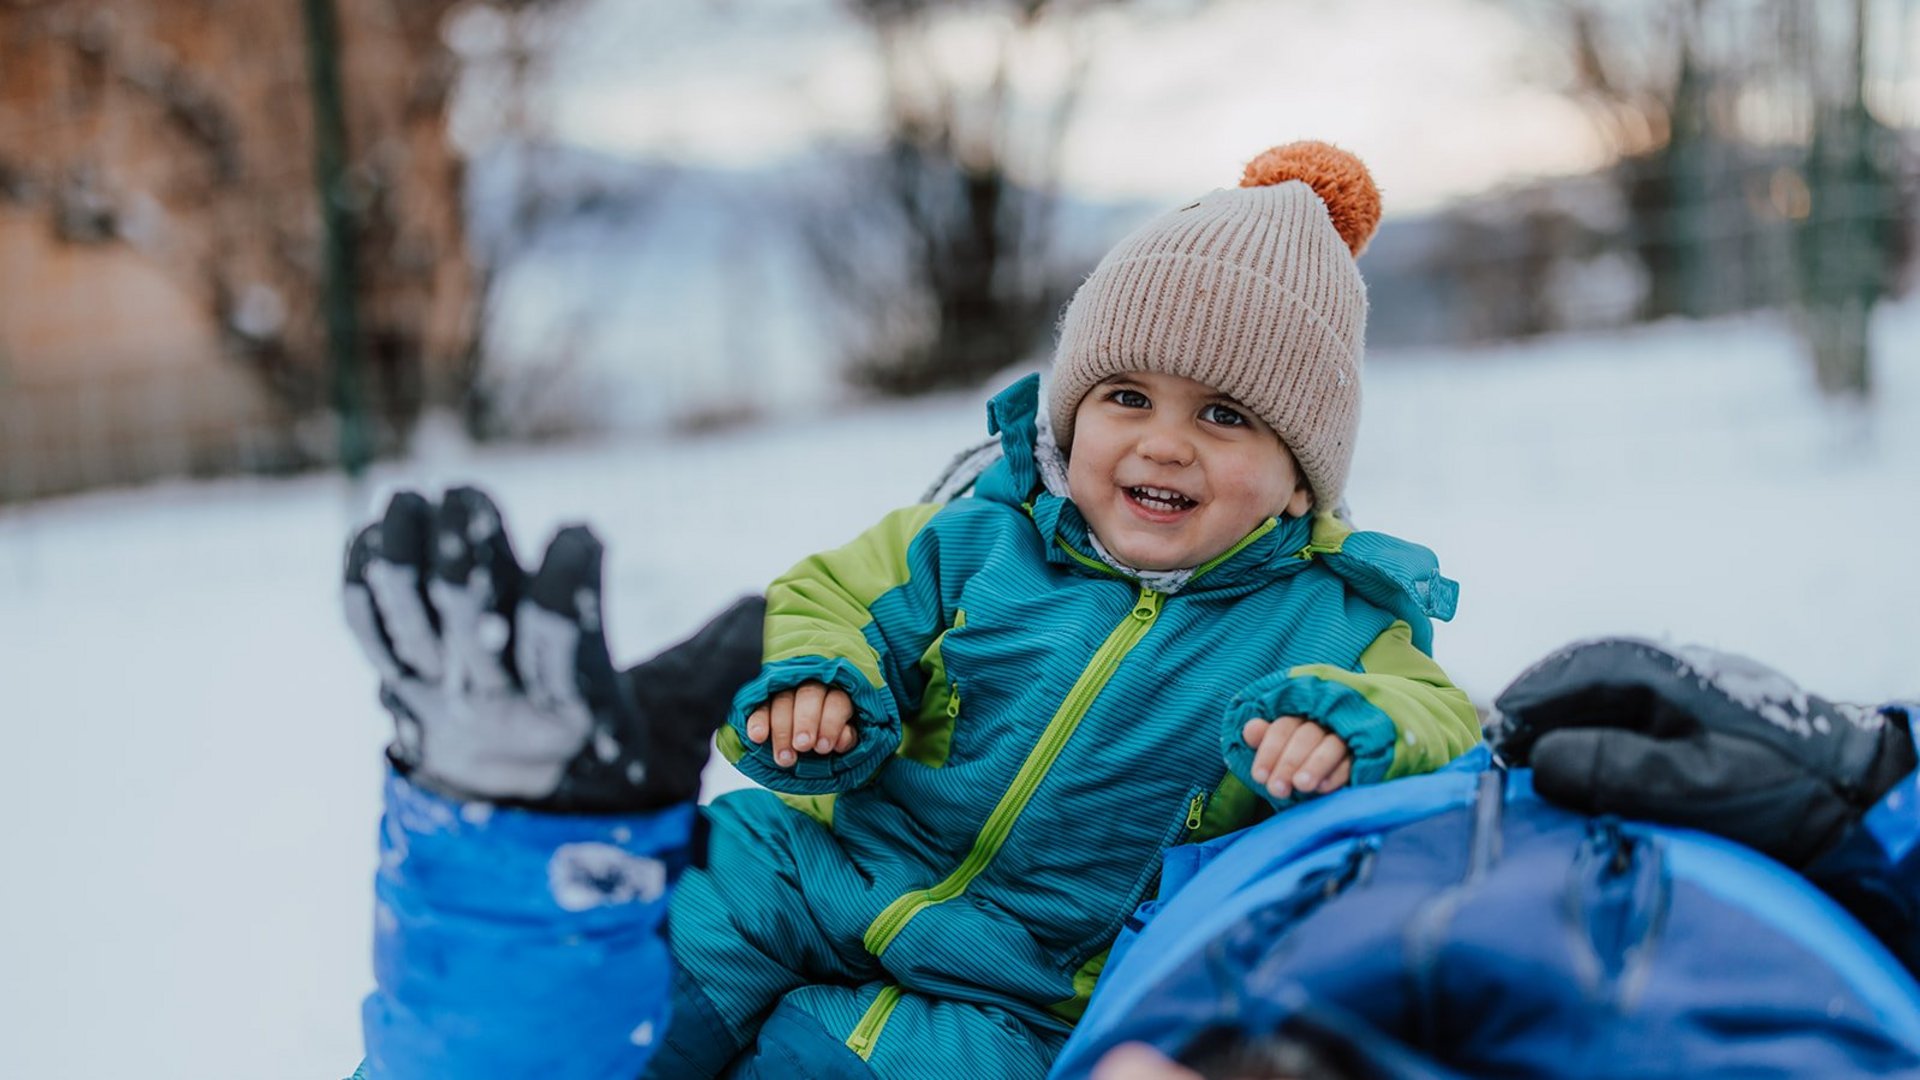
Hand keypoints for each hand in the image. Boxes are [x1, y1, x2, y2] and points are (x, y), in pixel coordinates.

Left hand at [342, 486, 712, 810]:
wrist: (528, 847)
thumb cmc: (618, 776)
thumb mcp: (681, 725)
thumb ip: (726, 659)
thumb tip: (776, 600)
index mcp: (571, 710)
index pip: (557, 633)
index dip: (566, 572)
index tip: (584, 530)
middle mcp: (495, 703)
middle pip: (469, 616)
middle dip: (468, 546)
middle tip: (473, 495)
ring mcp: (439, 697)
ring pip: (408, 618)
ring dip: (404, 553)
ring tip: (411, 498)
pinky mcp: (402, 686)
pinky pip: (369, 630)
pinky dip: (363, 580)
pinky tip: (376, 533)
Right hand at [746, 681, 857, 766]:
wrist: (804, 748)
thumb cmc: (825, 744)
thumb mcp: (842, 743)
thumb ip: (845, 739)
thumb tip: (841, 740)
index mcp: (837, 696)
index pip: (836, 701)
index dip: (830, 723)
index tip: (823, 748)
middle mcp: (812, 687)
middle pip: (809, 695)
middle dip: (806, 722)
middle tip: (802, 747)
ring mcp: (786, 691)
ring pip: (783, 700)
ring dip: (782, 729)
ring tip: (784, 757)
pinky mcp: (763, 700)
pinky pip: (759, 706)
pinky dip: (758, 721)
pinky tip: (758, 737)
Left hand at [1242, 716, 1351, 799]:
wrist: (1328, 778)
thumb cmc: (1295, 763)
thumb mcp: (1277, 751)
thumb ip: (1264, 740)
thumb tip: (1250, 729)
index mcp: (1298, 717)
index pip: (1282, 726)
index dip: (1269, 750)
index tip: (1259, 777)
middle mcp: (1322, 722)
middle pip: (1306, 736)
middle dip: (1289, 762)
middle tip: (1277, 789)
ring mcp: (1345, 737)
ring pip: (1332, 745)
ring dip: (1315, 765)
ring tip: (1301, 786)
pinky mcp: (1363, 754)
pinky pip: (1353, 761)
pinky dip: (1338, 774)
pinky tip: (1323, 788)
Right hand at [1490, 637, 1915, 865]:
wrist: (1863, 798)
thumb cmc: (1786, 793)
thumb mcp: (1700, 787)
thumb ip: (1618, 771)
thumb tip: (1540, 758)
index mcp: (1662, 670)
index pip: (1570, 671)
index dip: (1523, 706)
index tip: (1489, 744)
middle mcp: (1665, 671)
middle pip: (1576, 682)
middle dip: (1533, 718)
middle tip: (1499, 763)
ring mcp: (1678, 694)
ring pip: (1595, 701)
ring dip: (1558, 730)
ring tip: (1528, 772)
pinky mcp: (1690, 722)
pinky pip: (1619, 720)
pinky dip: (1587, 741)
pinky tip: (1578, 775)